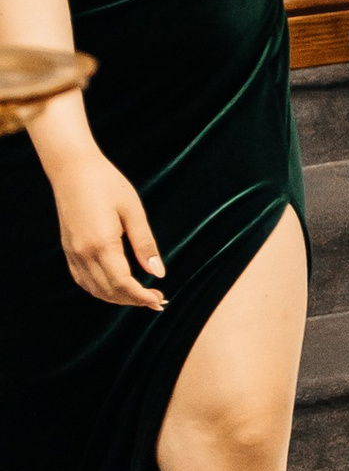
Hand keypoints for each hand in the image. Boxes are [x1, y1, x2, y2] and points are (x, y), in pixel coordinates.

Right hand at [51, 146, 164, 309]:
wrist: (73, 169)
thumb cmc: (107, 184)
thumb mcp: (133, 210)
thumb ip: (145, 244)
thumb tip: (158, 273)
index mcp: (102, 244)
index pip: (123, 284)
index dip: (142, 297)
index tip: (159, 299)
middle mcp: (84, 254)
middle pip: (109, 291)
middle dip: (133, 301)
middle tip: (156, 300)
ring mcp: (73, 253)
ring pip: (94, 289)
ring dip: (116, 298)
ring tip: (139, 296)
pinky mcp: (68, 249)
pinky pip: (82, 280)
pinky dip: (99, 289)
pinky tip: (114, 286)